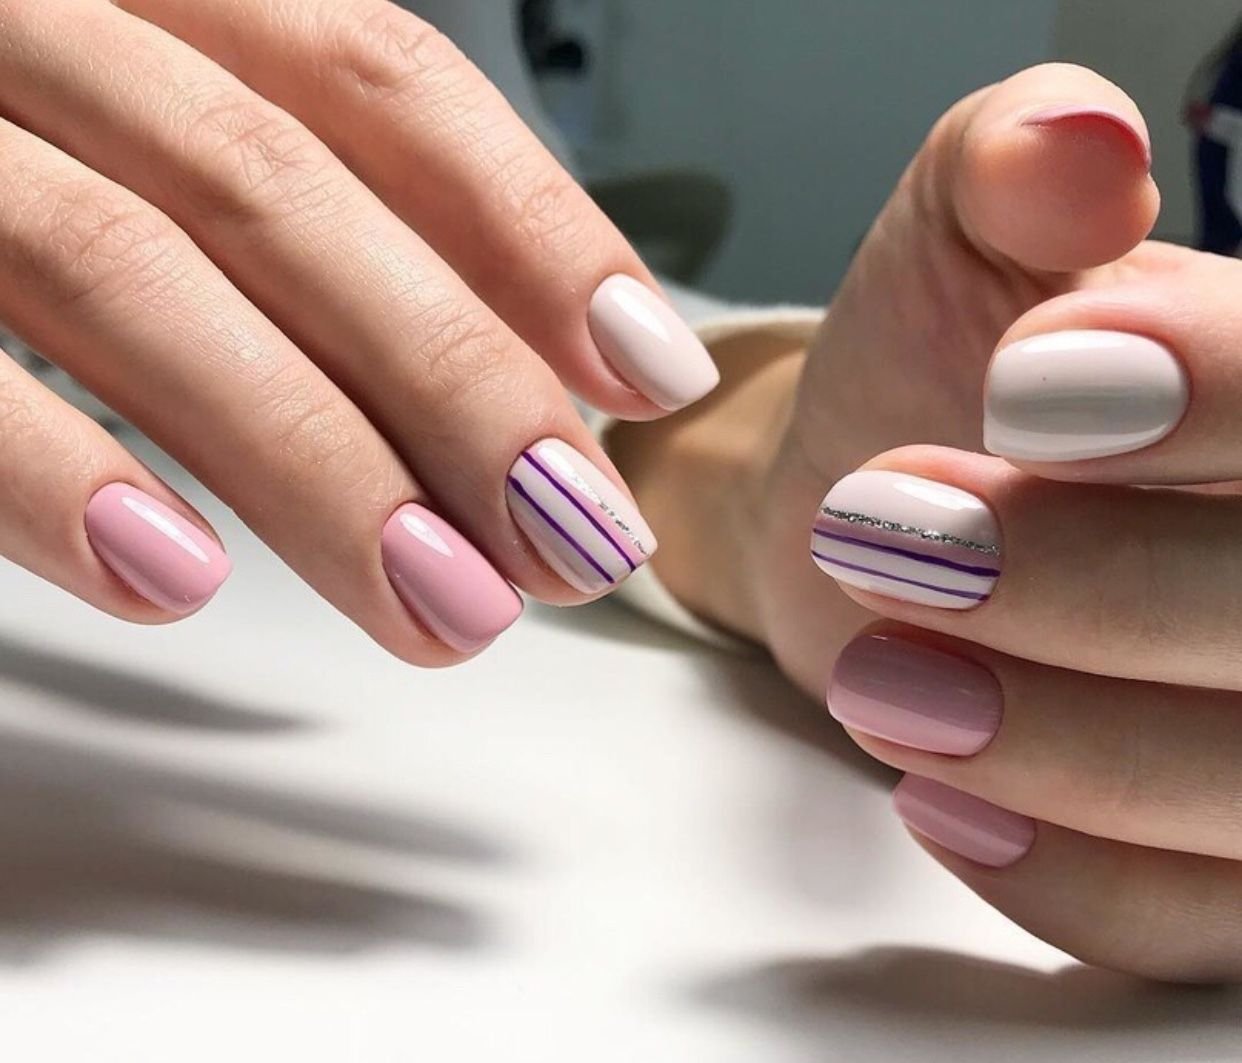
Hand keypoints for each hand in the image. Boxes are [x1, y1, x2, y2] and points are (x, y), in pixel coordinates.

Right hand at [0, 0, 717, 661]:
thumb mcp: (147, 125)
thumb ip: (316, 215)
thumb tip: (542, 362)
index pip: (378, 75)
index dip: (534, 226)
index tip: (646, 374)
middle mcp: (22, 8)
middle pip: (284, 188)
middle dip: (455, 382)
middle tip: (572, 544)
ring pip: (132, 272)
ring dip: (314, 464)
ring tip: (446, 610)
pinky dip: (50, 469)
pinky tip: (176, 583)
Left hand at [618, 63, 1241, 980]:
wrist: (884, 501)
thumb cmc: (936, 366)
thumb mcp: (961, 232)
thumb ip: (1012, 165)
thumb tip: (1074, 141)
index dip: (1212, 396)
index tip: (1021, 379)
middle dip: (1085, 579)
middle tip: (885, 528)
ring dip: (1056, 738)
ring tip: (881, 676)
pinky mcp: (1226, 864)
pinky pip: (1192, 925)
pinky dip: (1064, 874)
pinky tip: (939, 800)